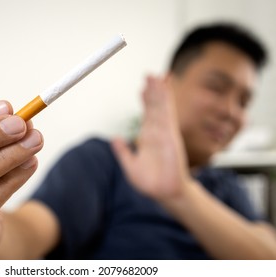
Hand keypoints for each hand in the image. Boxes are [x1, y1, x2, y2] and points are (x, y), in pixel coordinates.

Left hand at [112, 76, 190, 201]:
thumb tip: (114, 138)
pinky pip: (167, 114)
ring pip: (160, 107)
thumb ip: (122, 152)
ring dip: (159, 91)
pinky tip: (165, 89)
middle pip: (154, 107)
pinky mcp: (170, 136)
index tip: (142, 88)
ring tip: (156, 76)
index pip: (146, 115)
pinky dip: (166, 100)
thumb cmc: (150, 182)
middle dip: (152, 91)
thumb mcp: (130, 166)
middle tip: (149, 75)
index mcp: (147, 138)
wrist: (166, 193)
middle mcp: (156, 133)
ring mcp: (164, 133)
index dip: (145, 101)